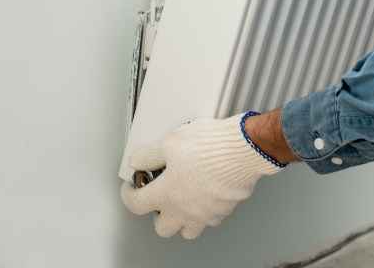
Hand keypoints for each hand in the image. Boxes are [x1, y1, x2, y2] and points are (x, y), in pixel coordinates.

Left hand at [120, 111, 284, 238]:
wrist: (245, 150)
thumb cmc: (211, 146)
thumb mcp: (170, 142)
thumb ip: (149, 155)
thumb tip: (137, 161)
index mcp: (166, 195)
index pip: (135, 205)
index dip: (128, 195)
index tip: (131, 188)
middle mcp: (184, 210)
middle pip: (162, 229)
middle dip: (157, 214)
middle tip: (159, 197)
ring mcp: (206, 214)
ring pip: (189, 231)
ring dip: (182, 219)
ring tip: (183, 201)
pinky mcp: (225, 210)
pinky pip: (211, 219)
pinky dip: (205, 211)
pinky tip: (205, 194)